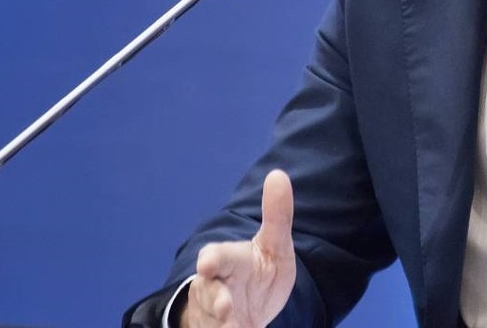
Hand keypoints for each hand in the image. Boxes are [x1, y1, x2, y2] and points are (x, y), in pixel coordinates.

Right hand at [181, 169, 296, 327]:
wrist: (247, 307)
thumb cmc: (258, 271)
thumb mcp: (273, 245)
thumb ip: (277, 216)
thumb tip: (278, 174)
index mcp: (229, 261)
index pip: (215, 257)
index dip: (211, 259)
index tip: (208, 263)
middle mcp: (216, 288)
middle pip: (209, 293)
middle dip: (215, 300)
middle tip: (225, 308)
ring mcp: (214, 315)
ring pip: (210, 321)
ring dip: (220, 326)